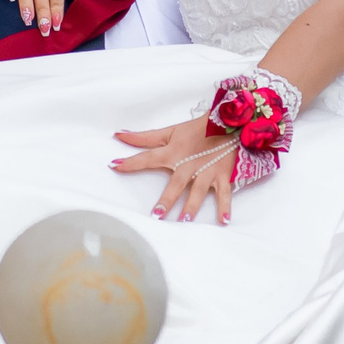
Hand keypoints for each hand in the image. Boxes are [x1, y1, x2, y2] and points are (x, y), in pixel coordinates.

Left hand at [112, 118, 237, 223]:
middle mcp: (189, 164)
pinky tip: (223, 221)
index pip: (148, 157)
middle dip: (167, 198)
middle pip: (176, 183)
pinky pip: (225, 193)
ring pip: (199, 190)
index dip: (131, 162)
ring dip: (192, 205)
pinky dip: (225, 207)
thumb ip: (145, 137)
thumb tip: (119, 135)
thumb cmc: (197, 129)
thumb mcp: (171, 131)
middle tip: (158, 215)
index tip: (115, 166)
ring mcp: (207, 171)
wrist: (229, 122)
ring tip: (185, 220)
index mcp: (174, 152)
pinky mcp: (222, 175)